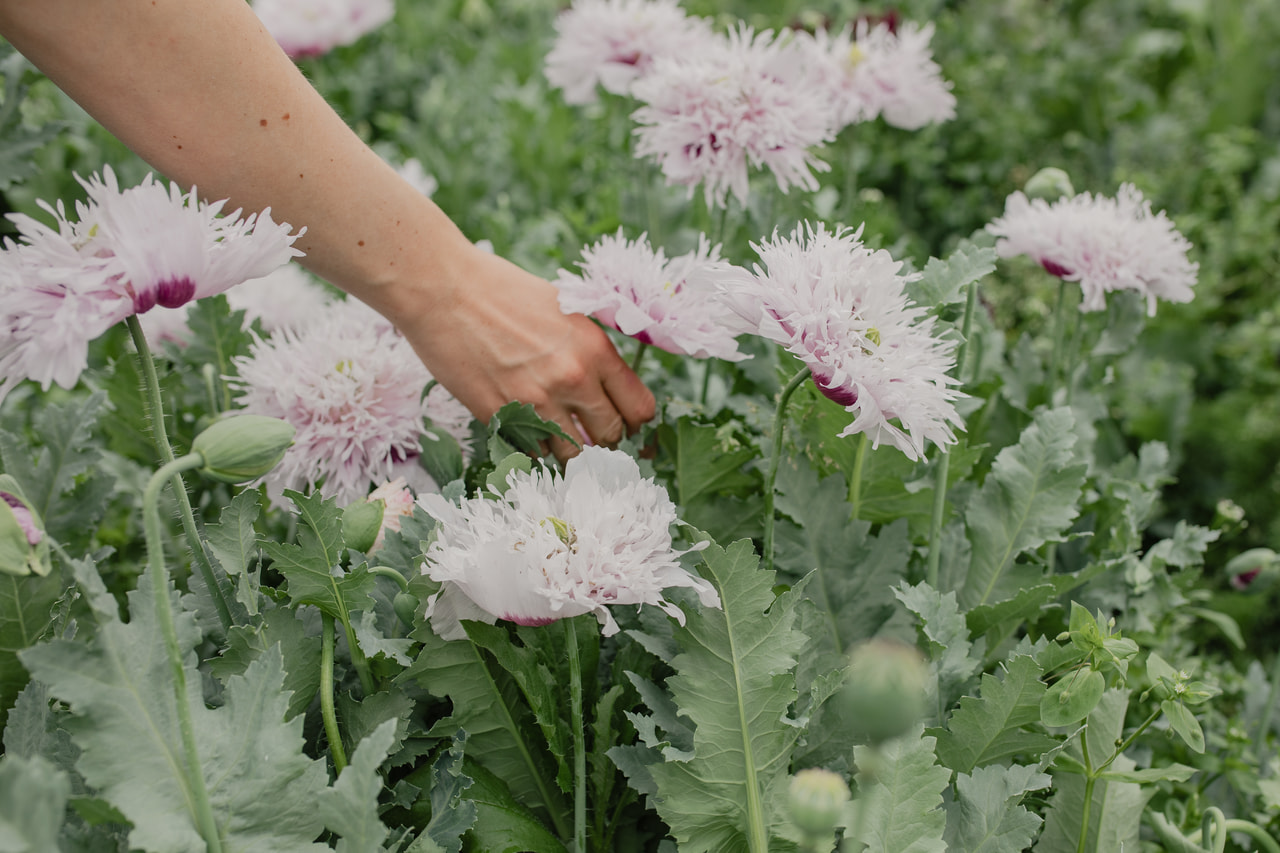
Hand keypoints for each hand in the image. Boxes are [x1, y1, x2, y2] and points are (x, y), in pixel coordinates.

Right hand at [390, 243, 655, 461]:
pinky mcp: (499, 415)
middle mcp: (573, 378)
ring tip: (553, 430)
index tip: (624, 424)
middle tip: (588, 432)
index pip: (639, 409)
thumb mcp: (565, 310)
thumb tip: (608, 387)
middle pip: (610, 438)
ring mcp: (535, 401)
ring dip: (566, 448)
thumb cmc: (502, 291)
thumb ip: (591, 350)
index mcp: (595, 349)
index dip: (634, 422)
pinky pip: (530, 452)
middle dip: (603, 439)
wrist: (444, 289)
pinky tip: (524, 426)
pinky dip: (532, 447)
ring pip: (571, 454)